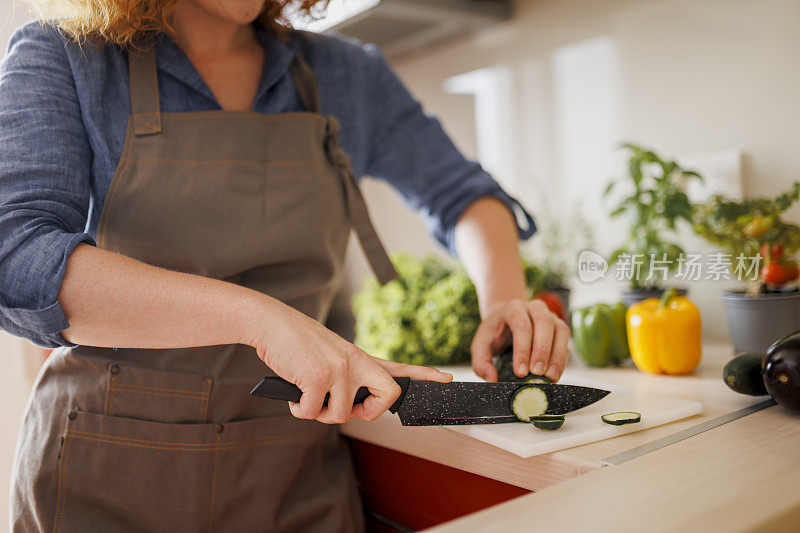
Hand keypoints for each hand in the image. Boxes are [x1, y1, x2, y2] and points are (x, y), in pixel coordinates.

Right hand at [246, 298, 451, 423]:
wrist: (270, 322)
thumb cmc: (295, 342)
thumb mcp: (329, 353)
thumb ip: (346, 375)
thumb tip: (346, 406)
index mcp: (359, 356)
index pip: (399, 368)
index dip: (424, 377)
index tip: (445, 379)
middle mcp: (356, 362)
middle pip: (388, 395)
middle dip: (369, 413)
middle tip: (349, 410)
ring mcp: (340, 370)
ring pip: (339, 415)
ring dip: (318, 412)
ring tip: (305, 395)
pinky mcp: (319, 378)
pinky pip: (311, 413)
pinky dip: (298, 410)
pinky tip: (293, 395)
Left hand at [471, 298, 569, 382]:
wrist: (505, 321)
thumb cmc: (493, 334)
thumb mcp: (480, 345)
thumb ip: (481, 363)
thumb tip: (492, 380)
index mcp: (513, 309)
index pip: (521, 326)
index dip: (523, 349)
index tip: (520, 372)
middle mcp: (534, 308)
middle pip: (544, 323)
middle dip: (542, 350)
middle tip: (537, 373)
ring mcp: (550, 316)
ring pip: (561, 330)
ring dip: (557, 355)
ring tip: (549, 377)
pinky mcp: (559, 328)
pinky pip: (565, 341)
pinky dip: (562, 359)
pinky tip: (554, 375)